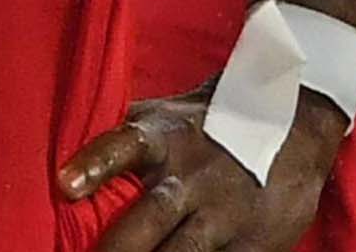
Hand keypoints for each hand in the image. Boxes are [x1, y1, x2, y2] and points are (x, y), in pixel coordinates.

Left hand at [57, 87, 347, 251]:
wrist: (294, 128)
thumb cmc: (205, 124)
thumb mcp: (163, 116)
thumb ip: (121, 136)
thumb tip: (61, 150)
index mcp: (163, 138)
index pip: (124, 145)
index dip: (95, 164)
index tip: (66, 185)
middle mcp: (191, 176)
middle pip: (150, 218)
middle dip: (116, 248)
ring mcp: (223, 213)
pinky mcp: (251, 243)